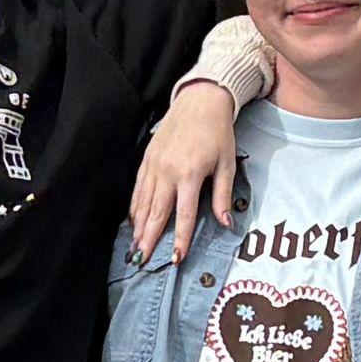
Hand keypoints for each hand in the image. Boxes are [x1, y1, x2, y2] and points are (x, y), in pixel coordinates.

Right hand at [124, 78, 245, 261]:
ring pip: (143, 202)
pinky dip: (134, 206)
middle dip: (149, 239)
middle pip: (156, 212)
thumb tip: (225, 223)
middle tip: (142, 260)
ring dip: (138, 226)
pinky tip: (133, 221)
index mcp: (189, 174)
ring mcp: (154, 165)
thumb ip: (222, 195)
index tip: (175, 258)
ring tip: (135, 247)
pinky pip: (138, 188)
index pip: (184, 214)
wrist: (199, 101)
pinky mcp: (147, 159)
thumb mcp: (227, 163)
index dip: (180, 239)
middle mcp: (167, 171)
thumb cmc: (217, 133)